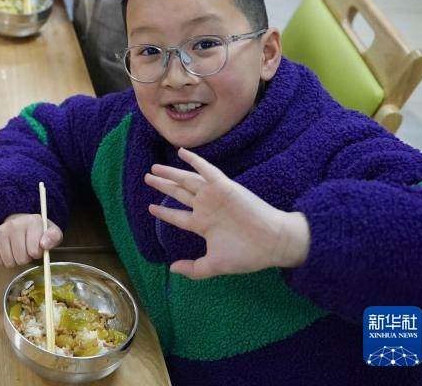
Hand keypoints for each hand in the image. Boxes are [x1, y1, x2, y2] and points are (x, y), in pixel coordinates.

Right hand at [0, 213, 63, 266]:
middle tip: (27, 249)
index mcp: (32, 222)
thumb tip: (44, 245)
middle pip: (21, 258)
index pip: (34, 251)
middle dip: (26, 258)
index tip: (38, 246)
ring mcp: (1, 231)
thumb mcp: (52, 232)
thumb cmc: (38, 231)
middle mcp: (14, 225)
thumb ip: (54, 237)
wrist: (20, 221)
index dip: (37, 253)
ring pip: (9, 261)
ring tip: (19, 251)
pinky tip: (10, 251)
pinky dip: (5, 260)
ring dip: (15, 261)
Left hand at [145, 147, 310, 279]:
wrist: (273, 243)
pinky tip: (181, 152)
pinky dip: (195, 160)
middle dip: (163, 186)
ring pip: (187, 181)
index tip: (150, 207)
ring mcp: (214, 197)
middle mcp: (205, 208)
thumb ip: (193, 269)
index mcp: (202, 225)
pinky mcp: (225, 187)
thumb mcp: (215, 265)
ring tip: (154, 168)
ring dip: (171, 173)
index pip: (178, 216)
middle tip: (147, 178)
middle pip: (178, 194)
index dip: (163, 212)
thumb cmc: (247, 255)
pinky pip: (207, 170)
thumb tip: (171, 269)